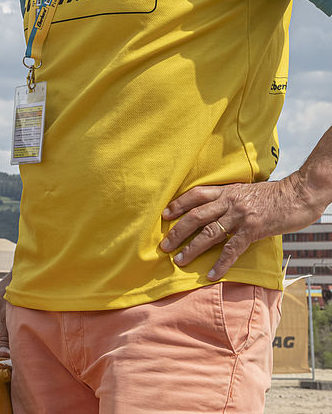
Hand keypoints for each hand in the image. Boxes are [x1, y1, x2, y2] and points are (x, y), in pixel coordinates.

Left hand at [161, 176, 324, 280]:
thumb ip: (231, 199)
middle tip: (164, 246)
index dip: (178, 204)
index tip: (164, 215)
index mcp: (227, 191)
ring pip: (208, 233)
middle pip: (195, 216)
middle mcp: (229, 202)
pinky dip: (220, 263)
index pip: (196, 195)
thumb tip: (217, 210)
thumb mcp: (247, 191)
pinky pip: (232, 248)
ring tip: (179, 261)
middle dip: (177, 231)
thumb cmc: (275, 195)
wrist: (299, 194)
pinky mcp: (253, 229)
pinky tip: (211, 274)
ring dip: (191, 248)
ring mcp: (240, 216)